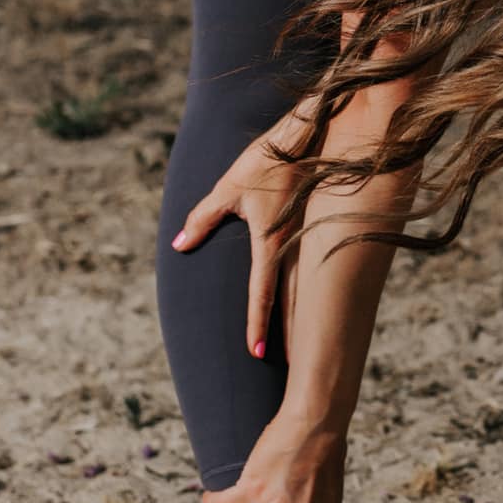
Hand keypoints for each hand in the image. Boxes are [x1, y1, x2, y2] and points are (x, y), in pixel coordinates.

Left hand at [171, 103, 314, 359]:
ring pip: (311, 289)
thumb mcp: (227, 188)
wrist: (312, 136)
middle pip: (294, 302)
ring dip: (309, 317)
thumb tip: (179, 246)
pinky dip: (320, 291)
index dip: (258, 326)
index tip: (256, 354)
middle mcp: (295, 247)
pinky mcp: (323, 230)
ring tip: (309, 342)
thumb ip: (202, 219)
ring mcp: (313, 240)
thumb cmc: (267, 160)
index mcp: (270, 242)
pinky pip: (320, 269)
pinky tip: (323, 301)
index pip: (261, 294)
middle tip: (294, 367)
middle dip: (292, 335)